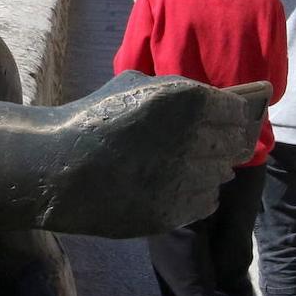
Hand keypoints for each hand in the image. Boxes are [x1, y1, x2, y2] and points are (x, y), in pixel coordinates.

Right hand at [41, 72, 261, 237]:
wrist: (58, 166)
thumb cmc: (94, 117)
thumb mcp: (136, 84)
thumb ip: (176, 91)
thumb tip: (213, 102)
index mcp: (186, 99)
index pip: (237, 110)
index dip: (237, 113)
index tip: (235, 116)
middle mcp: (192, 139)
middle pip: (235, 144)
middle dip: (228, 141)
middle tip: (219, 141)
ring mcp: (184, 179)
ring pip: (222, 175)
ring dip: (212, 169)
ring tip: (191, 164)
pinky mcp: (173, 212)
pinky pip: (207, 202)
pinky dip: (201, 194)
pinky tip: (182, 185)